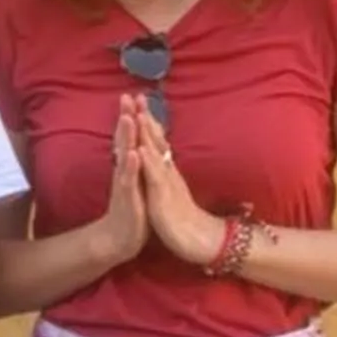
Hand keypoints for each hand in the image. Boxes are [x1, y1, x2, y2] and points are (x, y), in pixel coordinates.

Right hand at [91, 102, 149, 269]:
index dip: (133, 116)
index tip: (135, 94)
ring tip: (127, 117)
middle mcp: (125, 171)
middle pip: (125, 139)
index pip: (131, 136)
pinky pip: (128, 180)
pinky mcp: (127, 198)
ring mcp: (125, 184)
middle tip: (126, 96)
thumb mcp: (138, 182)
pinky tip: (132, 153)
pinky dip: (131, 166)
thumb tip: (139, 144)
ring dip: (126, 137)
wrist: (120, 239)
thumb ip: (138, 162)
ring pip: (125, 156)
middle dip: (126, 117)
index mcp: (130, 166)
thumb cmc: (132, 209)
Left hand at [127, 92, 225, 269]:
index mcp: (166, 172)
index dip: (147, 122)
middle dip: (145, 118)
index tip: (137, 101)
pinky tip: (141, 149)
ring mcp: (166, 184)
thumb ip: (166, 176)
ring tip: (138, 113)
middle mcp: (167, 174)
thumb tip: (162, 160)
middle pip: (156, 141)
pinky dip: (148, 162)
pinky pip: (155, 178)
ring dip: (147, 134)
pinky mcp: (164, 199)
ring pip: (156, 155)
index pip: (156, 142)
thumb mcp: (168, 193)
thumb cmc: (182, 219)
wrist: (200, 242)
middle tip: (137, 95)